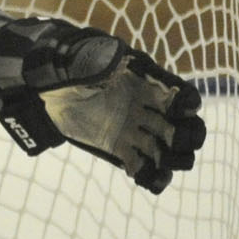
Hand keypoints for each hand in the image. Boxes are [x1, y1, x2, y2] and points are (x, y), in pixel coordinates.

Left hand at [0, 18, 205, 193]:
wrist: (52, 88)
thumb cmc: (72, 67)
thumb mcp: (85, 60)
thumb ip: (98, 60)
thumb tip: (109, 58)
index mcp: (147, 84)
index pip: (179, 93)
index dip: (186, 102)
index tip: (183, 109)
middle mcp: (147, 108)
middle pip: (181, 126)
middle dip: (187, 136)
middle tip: (178, 143)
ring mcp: (134, 130)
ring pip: (165, 149)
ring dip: (172, 160)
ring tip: (165, 167)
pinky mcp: (118, 148)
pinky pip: (141, 165)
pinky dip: (149, 176)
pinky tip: (150, 181)